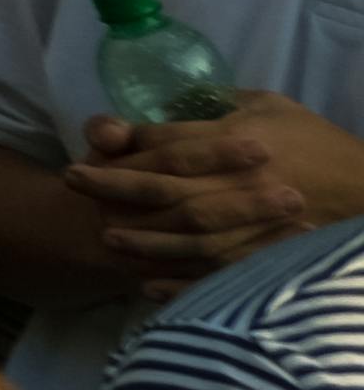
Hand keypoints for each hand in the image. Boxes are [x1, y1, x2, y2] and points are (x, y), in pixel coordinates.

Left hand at [73, 97, 363, 279]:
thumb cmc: (316, 141)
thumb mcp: (270, 105)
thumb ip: (220, 101)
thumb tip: (170, 102)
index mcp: (242, 140)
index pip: (172, 142)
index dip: (129, 144)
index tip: (92, 146)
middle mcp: (244, 183)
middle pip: (169, 186)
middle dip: (116, 184)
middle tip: (72, 179)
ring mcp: (258, 225)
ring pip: (190, 236)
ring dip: (144, 238)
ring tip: (106, 237)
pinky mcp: (269, 259)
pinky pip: (219, 275)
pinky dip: (184, 283)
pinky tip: (149, 288)